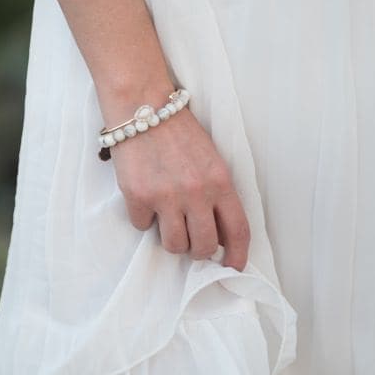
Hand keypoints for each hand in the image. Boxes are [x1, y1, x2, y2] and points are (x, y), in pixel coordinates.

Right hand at [107, 101, 250, 270]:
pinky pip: (142, 227)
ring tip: (169, 221)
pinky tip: (146, 199)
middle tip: (193, 242)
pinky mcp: (137, 197)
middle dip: (199, 251)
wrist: (144, 107)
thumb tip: (218, 233)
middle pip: (203, 246)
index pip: (237, 230)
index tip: (233, 267)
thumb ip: (218, 194)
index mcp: (220, 182)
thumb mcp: (212, 160)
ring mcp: (165, 197)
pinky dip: (144, 219)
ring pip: (173, 245)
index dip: (238, 255)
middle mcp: (196, 192)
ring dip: (172, 239)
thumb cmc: (181, 134)